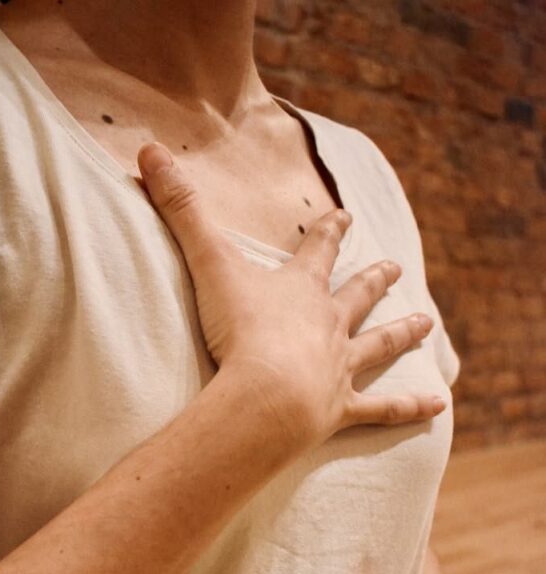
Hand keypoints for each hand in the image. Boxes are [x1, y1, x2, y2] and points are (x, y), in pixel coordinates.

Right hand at [136, 142, 447, 448]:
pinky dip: (410, 407)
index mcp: (301, 289)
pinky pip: (384, 407)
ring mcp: (340, 366)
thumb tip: (148, 151)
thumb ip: (181, 210)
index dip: (329, 232)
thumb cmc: (240, 331)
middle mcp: (329, 324)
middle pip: (356, 295)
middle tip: (394, 266)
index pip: (319, 251)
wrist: (265, 396)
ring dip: (402, 333)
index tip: (344, 216)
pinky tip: (438, 406)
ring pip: (379, 345)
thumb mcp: (208, 264)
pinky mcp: (342, 408)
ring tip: (427, 323)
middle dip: (373, 278)